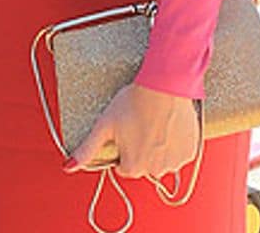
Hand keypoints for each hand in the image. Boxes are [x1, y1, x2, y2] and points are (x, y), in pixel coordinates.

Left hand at [65, 83, 199, 181]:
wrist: (164, 88)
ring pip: (162, 161)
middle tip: (138, 126)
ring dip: (157, 149)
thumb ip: (87, 150)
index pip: (124, 168)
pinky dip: (174, 144)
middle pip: (143, 166)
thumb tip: (68, 167)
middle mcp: (157, 170)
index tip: (124, 134)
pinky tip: (167, 127)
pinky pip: (178, 154)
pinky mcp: (191, 152)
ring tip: (153, 125)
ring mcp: (176, 162)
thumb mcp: (104, 126)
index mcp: (134, 167)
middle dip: (139, 151)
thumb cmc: (132, 104)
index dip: (122, 150)